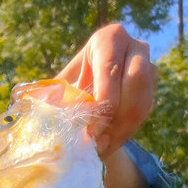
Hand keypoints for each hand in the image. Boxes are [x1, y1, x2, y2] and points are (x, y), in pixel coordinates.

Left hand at [58, 23, 157, 187]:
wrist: (84, 94)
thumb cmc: (65, 88)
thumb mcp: (57, 88)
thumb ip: (52, 97)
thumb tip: (35, 113)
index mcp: (108, 38)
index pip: (111, 67)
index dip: (103, 99)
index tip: (90, 129)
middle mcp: (134, 47)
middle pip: (137, 81)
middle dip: (117, 116)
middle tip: (97, 142)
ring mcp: (148, 68)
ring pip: (143, 102)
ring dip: (122, 130)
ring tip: (100, 149)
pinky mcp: (151, 91)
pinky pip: (143, 115)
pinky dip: (125, 134)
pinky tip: (107, 146)